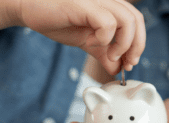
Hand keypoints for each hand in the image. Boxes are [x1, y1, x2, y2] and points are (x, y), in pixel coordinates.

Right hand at [14, 0, 145, 74]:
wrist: (29, 8)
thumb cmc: (58, 20)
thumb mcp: (87, 41)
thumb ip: (103, 53)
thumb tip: (116, 69)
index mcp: (110, 6)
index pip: (137, 21)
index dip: (138, 43)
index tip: (129, 63)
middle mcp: (107, 0)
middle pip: (136, 20)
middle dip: (136, 47)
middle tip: (125, 63)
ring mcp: (96, 0)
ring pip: (126, 20)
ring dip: (122, 44)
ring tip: (109, 55)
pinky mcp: (82, 5)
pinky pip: (106, 22)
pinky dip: (104, 38)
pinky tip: (90, 42)